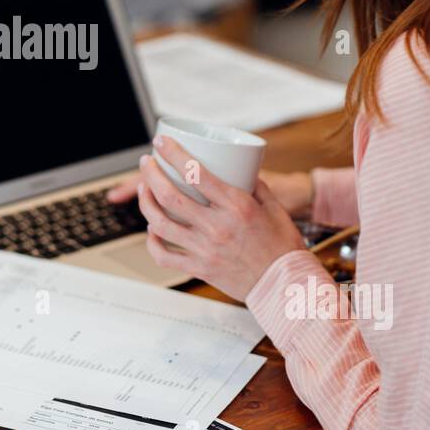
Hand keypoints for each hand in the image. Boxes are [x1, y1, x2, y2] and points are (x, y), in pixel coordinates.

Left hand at [133, 135, 307, 299]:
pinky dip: (152, 242)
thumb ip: (255, 185)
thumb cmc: (282, 248)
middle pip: (170, 196)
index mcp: (236, 206)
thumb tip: (240, 169)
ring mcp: (205, 249)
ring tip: (145, 190)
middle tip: (146, 163)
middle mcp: (217, 227)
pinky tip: (152, 230)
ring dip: (146, 203)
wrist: (285, 286)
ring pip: (160, 224)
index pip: (196, 173)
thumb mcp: (274, 208)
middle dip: (151, 174)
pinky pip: (164, 256)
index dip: (173, 154)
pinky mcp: (199, 268)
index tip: (162, 142)